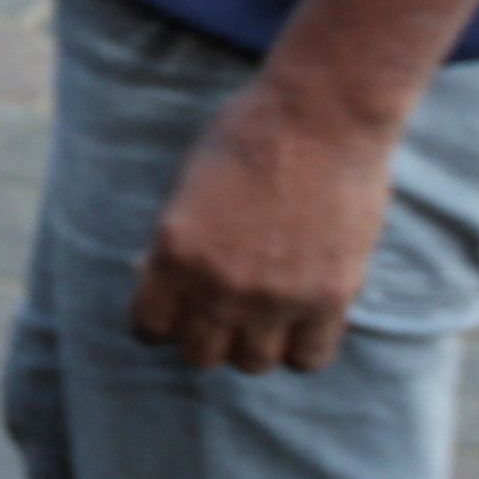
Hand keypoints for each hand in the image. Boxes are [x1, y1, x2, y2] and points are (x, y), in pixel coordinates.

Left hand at [127, 76, 403, 373]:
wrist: (321, 115)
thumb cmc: (248, 135)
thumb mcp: (188, 185)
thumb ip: (175, 241)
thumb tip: (154, 276)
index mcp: (173, 253)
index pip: (150, 328)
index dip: (159, 320)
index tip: (172, 308)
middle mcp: (219, 286)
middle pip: (199, 355)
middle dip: (203, 334)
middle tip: (217, 309)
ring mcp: (276, 297)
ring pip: (252, 363)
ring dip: (252, 343)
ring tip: (261, 314)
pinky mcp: (329, 298)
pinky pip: (308, 358)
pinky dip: (301, 346)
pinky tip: (300, 319)